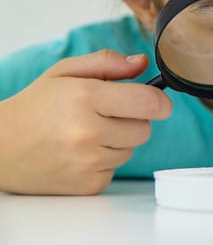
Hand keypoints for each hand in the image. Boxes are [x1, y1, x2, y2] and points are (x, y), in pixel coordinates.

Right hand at [0, 50, 171, 194]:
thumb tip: (142, 63)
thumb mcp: (65, 72)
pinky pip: (116, 170)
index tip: (159, 103)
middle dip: (132, 120)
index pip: (149, 103)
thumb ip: (107, 63)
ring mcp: (89, 162)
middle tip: (105, 115)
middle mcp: (89, 131)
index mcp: (86, 97)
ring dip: (118, 141)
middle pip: (145, 128)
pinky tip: (81, 153)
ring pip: (131, 149)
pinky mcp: (88, 185)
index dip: (160, 102)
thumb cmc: (35, 106)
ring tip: (86, 134)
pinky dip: (105, 161)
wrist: (0, 148)